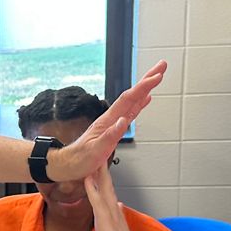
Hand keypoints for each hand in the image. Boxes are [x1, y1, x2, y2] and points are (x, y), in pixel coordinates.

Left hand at [48, 61, 165, 181]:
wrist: (68, 164)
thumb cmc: (79, 159)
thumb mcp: (95, 151)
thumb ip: (109, 136)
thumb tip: (123, 122)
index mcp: (107, 121)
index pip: (128, 100)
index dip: (143, 87)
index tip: (157, 77)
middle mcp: (111, 118)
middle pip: (132, 94)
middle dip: (147, 79)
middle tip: (161, 66)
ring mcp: (113, 123)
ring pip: (133, 101)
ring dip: (145, 88)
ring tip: (157, 76)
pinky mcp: (115, 129)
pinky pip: (131, 112)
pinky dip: (140, 103)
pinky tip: (145, 99)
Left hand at [83, 163, 139, 230]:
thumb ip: (118, 220)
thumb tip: (119, 207)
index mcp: (117, 218)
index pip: (110, 195)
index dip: (105, 181)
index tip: (101, 169)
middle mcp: (116, 214)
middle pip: (108, 188)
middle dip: (103, 171)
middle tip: (100, 154)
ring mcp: (111, 217)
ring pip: (104, 191)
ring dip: (98, 175)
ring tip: (94, 159)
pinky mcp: (105, 223)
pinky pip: (97, 202)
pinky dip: (92, 190)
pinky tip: (87, 179)